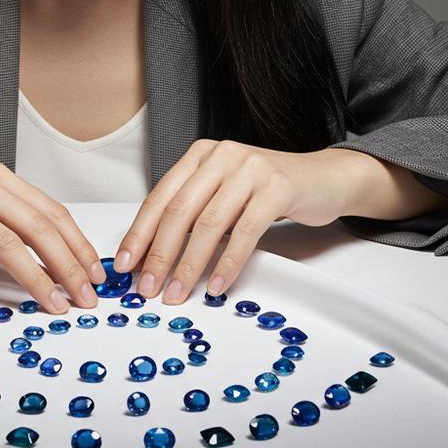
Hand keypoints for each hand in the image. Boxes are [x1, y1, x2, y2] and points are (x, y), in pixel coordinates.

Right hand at [0, 162, 107, 318]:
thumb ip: (6, 219)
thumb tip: (51, 259)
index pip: (51, 212)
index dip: (78, 246)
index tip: (95, 275)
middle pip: (38, 227)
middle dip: (68, 266)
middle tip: (84, 298)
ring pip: (6, 244)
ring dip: (35, 280)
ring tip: (52, 307)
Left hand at [113, 140, 369, 303]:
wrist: (323, 178)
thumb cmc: (266, 191)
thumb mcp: (223, 191)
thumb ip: (194, 212)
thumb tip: (153, 255)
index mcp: (200, 155)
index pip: (160, 197)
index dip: (139, 233)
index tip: (124, 265)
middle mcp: (221, 156)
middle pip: (179, 211)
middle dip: (159, 254)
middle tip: (148, 287)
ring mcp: (250, 169)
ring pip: (209, 224)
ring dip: (189, 265)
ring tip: (177, 293)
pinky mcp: (276, 188)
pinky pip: (244, 232)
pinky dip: (227, 263)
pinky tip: (216, 286)